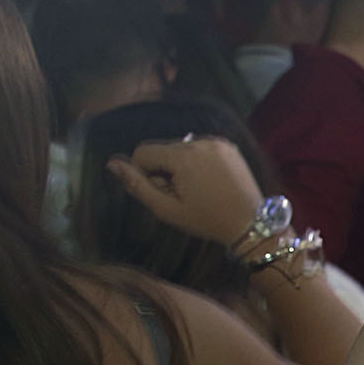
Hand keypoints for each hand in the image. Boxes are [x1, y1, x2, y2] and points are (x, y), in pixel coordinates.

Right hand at [105, 136, 265, 246]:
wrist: (251, 222)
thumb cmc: (207, 220)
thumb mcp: (166, 209)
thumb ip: (137, 185)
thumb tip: (112, 163)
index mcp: (184, 156)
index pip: (143, 151)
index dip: (145, 174)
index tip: (163, 192)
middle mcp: (201, 141)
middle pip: (162, 149)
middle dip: (163, 170)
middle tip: (182, 195)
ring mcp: (217, 141)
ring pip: (180, 148)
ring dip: (180, 166)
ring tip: (197, 190)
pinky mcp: (228, 145)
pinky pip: (199, 148)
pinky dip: (197, 162)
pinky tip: (209, 182)